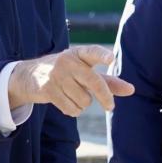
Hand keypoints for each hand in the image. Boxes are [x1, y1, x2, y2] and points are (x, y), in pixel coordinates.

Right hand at [7, 45, 135, 115]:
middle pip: (94, 82)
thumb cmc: (65, 73)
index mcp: (79, 53)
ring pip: (84, 100)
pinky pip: (71, 108)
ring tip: (73, 96)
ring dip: (83, 104)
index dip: (102, 55)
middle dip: (105, 98)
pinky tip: (66, 103)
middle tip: (110, 107)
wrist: (29, 76)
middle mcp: (67, 61)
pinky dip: (73, 110)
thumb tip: (132, 89)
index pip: (92, 52)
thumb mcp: (85, 72)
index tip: (110, 58)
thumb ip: (108, 81)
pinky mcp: (48, 89)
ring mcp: (56, 75)